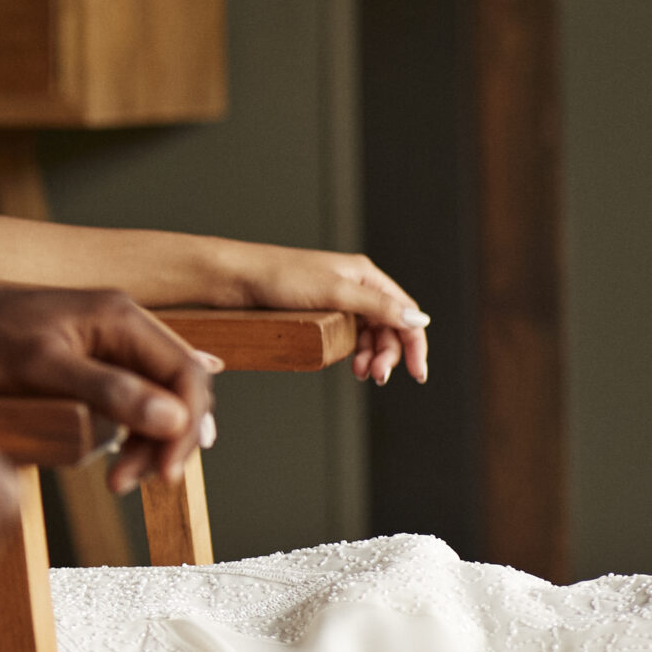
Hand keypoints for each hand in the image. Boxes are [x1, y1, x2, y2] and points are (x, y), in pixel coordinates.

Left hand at [0, 271, 212, 494]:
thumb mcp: (39, 368)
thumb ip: (107, 392)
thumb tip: (174, 420)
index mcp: (119, 316)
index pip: (188, 374)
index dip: (188, 426)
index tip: (164, 473)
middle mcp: (119, 326)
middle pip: (176, 390)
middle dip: (165, 440)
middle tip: (132, 482)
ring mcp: (101, 347)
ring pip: (152, 401)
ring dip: (144, 443)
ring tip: (117, 481)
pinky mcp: (81, 367)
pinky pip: (124, 403)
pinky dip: (125, 434)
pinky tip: (120, 458)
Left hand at [211, 243, 429, 384]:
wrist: (233, 278)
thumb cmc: (279, 277)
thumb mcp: (334, 291)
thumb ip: (377, 306)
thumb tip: (419, 320)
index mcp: (364, 275)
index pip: (404, 311)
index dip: (415, 343)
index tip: (418, 373)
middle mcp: (354, 286)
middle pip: (388, 327)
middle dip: (388, 354)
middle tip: (376, 376)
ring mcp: (335, 301)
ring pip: (367, 335)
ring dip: (371, 356)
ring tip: (361, 373)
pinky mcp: (317, 314)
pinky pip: (346, 337)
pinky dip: (353, 353)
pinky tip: (349, 364)